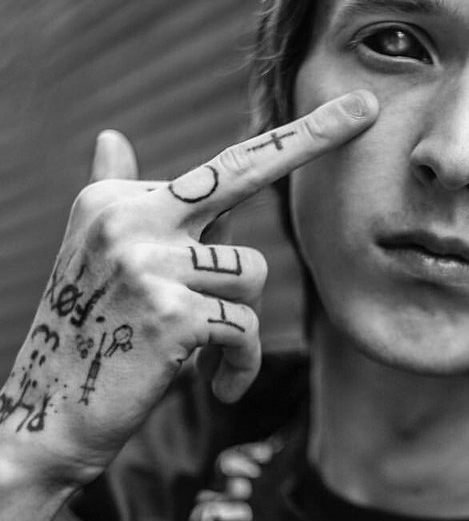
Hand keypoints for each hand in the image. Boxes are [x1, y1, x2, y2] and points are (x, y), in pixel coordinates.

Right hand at [0, 91, 377, 488]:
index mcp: (117, 201)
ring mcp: (148, 264)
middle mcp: (129, 219)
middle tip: (367, 106)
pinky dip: (242, 364)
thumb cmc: (87, 335)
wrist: (49, 415)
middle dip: (311, 139)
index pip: (221, 165)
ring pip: (251, 275)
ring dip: (240, 322)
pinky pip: (247, 328)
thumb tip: (111, 135)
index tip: (356, 105)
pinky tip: (216, 384)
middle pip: (243, 172)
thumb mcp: (99, 258)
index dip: (292, 136)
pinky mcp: (172, 315)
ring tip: (204, 351)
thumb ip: (118, 196)